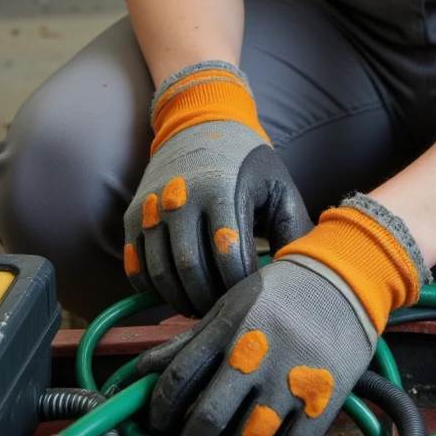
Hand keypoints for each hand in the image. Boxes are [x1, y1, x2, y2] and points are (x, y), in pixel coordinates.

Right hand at [124, 60, 309, 315]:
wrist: (200, 123)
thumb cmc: (248, 161)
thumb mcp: (278, 186)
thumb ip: (294, 230)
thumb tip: (303, 277)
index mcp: (222, 189)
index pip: (229, 257)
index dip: (241, 288)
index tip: (253, 298)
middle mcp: (181, 198)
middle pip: (192, 270)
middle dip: (211, 301)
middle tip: (226, 313)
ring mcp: (152, 208)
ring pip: (162, 273)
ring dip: (183, 301)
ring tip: (204, 307)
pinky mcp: (132, 216)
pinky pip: (137, 268)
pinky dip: (154, 291)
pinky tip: (177, 292)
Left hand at [137, 193, 429, 435]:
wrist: (345, 275)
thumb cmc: (282, 292)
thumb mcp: (232, 305)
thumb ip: (191, 341)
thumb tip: (143, 370)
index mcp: (230, 327)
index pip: (178, 378)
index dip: (160, 409)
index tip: (159, 422)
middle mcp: (257, 353)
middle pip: (208, 418)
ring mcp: (292, 378)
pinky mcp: (324, 397)